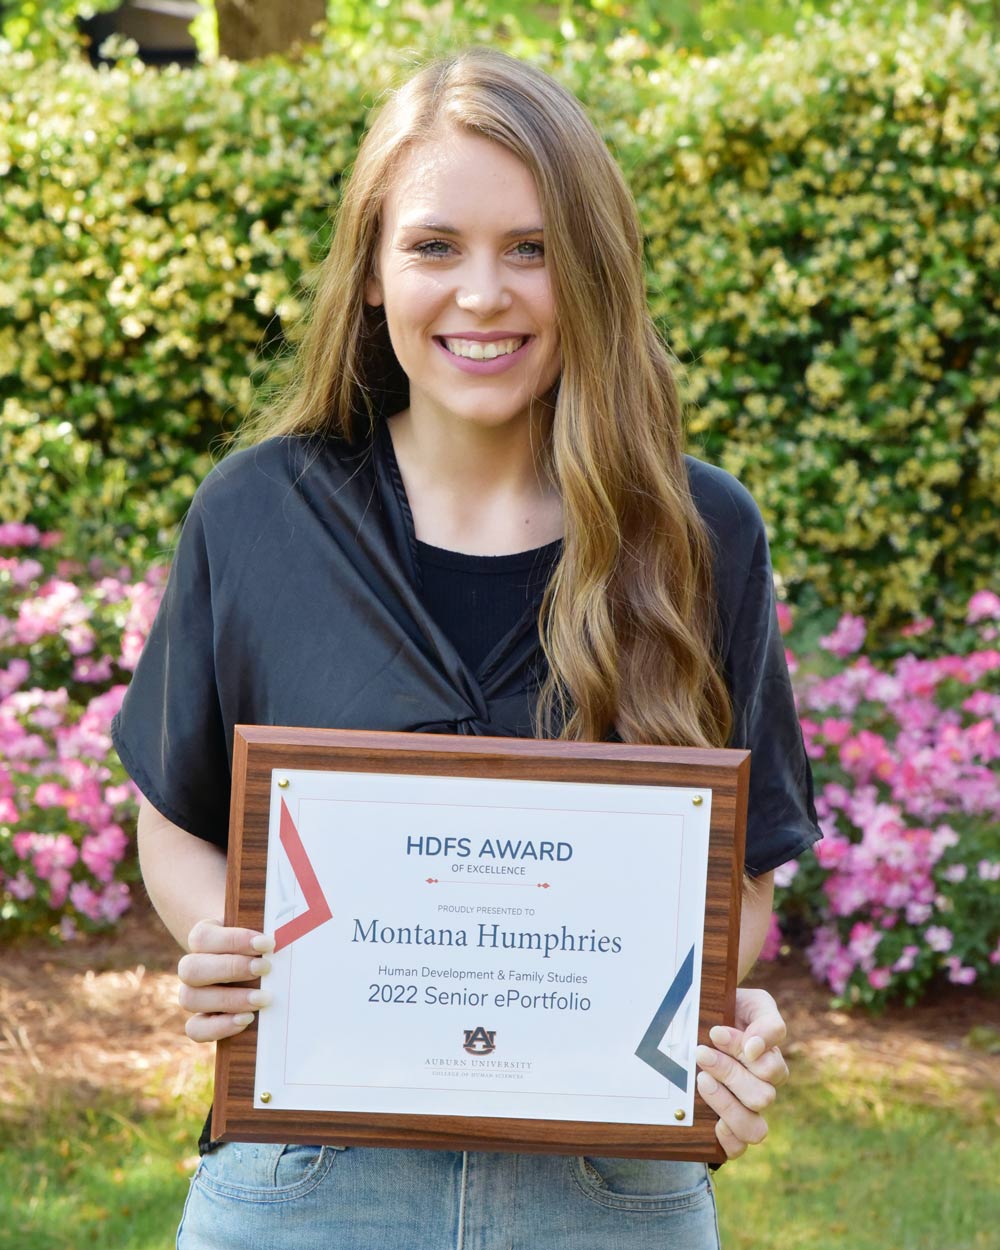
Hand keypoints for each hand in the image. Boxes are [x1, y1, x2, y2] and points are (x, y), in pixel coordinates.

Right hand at [176, 919, 274, 1042]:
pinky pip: (195, 1029)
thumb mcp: (259, 931)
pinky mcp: (199, 1021)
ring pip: (189, 998)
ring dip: (229, 1000)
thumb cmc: (257, 944)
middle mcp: (192, 967)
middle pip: (191, 969)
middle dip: (231, 969)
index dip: (233, 940)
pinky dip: (219, 1027)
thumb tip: (286, 934)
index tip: (267, 943)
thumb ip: (266, 932)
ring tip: (262, 998)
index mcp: (203, 938)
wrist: (252, 964)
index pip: (203, 938)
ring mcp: (193, 995)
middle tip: (265, 968)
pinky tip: (246, 1019)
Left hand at [695, 987, 788, 1158]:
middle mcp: (762, 1090)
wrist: (702, 1017)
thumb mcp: (754, 1004)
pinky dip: (727, 1139)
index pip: (770, 1068)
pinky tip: (713, 1122)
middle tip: (701, 1052)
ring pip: (754, 1128)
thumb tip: (757, 1049)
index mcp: (772, 1064)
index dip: (741, 1051)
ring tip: (701, 1079)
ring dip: (726, 1104)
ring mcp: (746, 1110)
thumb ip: (767, 1023)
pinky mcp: (727, 1127)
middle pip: (762, 1097)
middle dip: (728, 1073)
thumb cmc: (731, 1010)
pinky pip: (737, 1149)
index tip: (715, 1031)